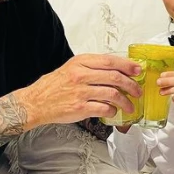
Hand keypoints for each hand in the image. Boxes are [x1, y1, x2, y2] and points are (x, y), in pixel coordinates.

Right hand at [16, 53, 142, 127]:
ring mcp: (80, 92)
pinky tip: (113, 112)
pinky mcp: (79, 108)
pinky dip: (112, 111)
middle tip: (137, 91)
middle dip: (131, 85)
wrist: (35, 102)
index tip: (137, 70)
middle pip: (115, 77)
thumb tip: (115, 71)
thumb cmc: (53, 86)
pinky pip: (104, 108)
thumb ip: (90, 67)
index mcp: (80, 62)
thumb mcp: (71, 68)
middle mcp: (80, 75)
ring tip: (129, 106)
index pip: (110, 61)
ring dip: (125, 101)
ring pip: (113, 94)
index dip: (127, 65)